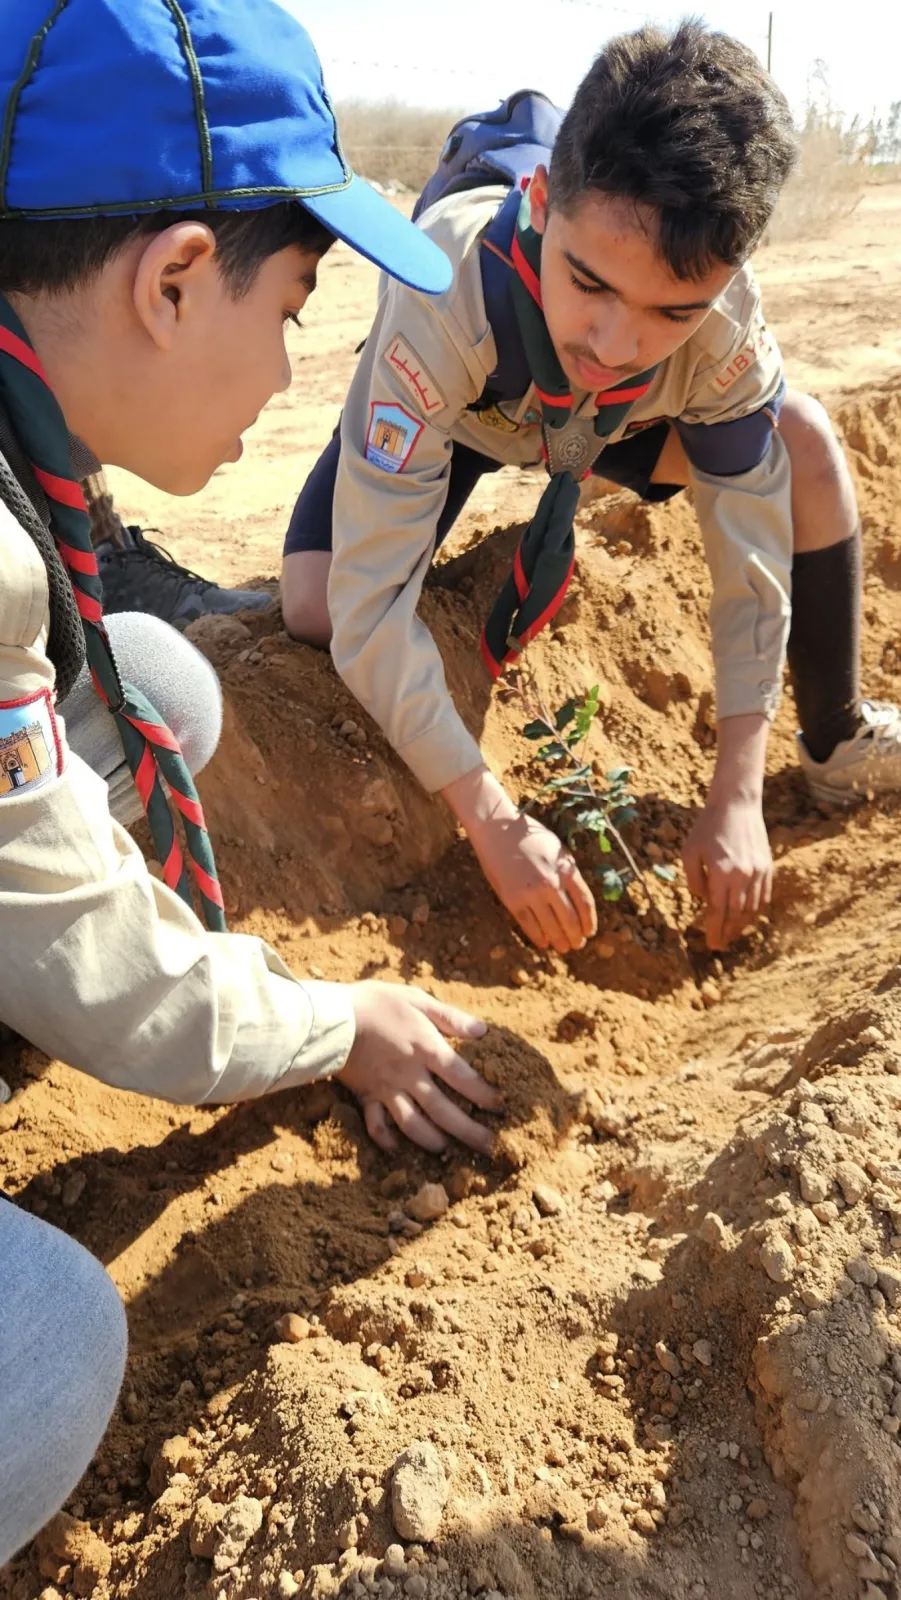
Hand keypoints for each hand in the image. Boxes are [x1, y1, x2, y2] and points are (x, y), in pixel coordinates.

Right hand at [338, 981, 500, 1154]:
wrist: (330, 1016)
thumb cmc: (375, 1002)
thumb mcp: (416, 999)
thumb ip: (449, 1017)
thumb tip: (482, 1031)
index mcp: (426, 1048)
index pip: (462, 1077)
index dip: (484, 1095)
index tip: (501, 1108)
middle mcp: (409, 1074)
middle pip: (444, 1110)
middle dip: (469, 1131)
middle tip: (490, 1147)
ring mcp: (386, 1089)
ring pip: (413, 1124)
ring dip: (433, 1141)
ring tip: (447, 1150)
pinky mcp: (365, 1096)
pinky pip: (376, 1125)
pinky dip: (386, 1140)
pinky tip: (397, 1149)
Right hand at [440, 766, 595, 952]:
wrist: (497, 830)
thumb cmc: (529, 837)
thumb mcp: (558, 850)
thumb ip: (568, 873)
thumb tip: (578, 900)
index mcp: (566, 870)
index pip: (585, 903)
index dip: (589, 921)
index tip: (590, 931)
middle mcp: (551, 883)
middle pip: (570, 919)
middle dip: (576, 936)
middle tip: (577, 944)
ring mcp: (531, 893)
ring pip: (550, 926)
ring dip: (559, 940)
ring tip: (563, 947)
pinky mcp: (512, 900)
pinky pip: (529, 925)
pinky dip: (538, 937)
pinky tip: (543, 943)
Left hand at [682, 794, 771, 949]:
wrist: (736, 805)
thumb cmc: (707, 827)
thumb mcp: (689, 852)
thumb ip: (694, 880)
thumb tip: (703, 900)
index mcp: (721, 873)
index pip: (718, 912)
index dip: (715, 931)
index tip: (712, 945)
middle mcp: (742, 876)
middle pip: (736, 914)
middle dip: (728, 932)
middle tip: (721, 944)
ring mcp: (758, 872)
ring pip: (752, 908)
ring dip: (742, 924)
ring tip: (732, 932)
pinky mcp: (768, 867)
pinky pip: (764, 896)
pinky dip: (756, 909)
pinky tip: (747, 915)